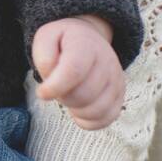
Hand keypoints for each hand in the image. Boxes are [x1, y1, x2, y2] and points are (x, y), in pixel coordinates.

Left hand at [31, 15, 124, 129]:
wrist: (87, 41)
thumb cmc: (62, 44)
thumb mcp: (45, 40)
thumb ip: (44, 59)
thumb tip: (49, 87)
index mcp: (86, 45)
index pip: (74, 70)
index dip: (55, 87)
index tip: (42, 92)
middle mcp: (107, 62)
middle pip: (83, 95)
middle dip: (63, 97)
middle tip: (57, 87)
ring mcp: (117, 80)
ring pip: (96, 111)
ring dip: (75, 109)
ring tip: (68, 95)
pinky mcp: (120, 97)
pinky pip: (105, 119)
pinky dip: (87, 120)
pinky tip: (78, 108)